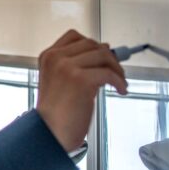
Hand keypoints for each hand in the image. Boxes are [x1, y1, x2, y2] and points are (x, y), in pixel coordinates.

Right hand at [35, 30, 127, 150]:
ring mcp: (67, 67)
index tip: (101, 56)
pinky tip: (120, 90)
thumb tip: (103, 51)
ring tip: (119, 82)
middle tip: (115, 72)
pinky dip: (119, 82)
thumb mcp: (60, 81)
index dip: (92, 45)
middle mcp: (56, 58)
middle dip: (108, 57)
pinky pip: (109, 73)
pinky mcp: (81, 79)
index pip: (74, 36)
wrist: (49, 132)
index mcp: (48, 57)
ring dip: (116, 69)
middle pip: (92, 44)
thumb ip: (76, 65)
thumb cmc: (56, 113)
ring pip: (103, 55)